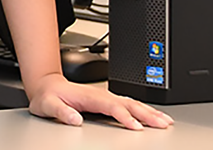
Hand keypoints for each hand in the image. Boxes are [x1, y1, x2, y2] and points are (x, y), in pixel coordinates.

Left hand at [25, 73, 172, 129]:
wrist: (46, 85)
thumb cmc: (47, 97)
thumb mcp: (47, 105)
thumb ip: (60, 112)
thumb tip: (74, 118)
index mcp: (90, 97)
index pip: (112, 107)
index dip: (126, 117)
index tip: (137, 127)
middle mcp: (101, 95)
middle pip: (129, 104)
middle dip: (147, 114)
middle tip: (164, 124)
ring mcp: (105, 96)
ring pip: (132, 103)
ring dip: (150, 111)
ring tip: (166, 121)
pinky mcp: (107, 100)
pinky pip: (129, 104)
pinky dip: (143, 109)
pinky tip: (152, 115)